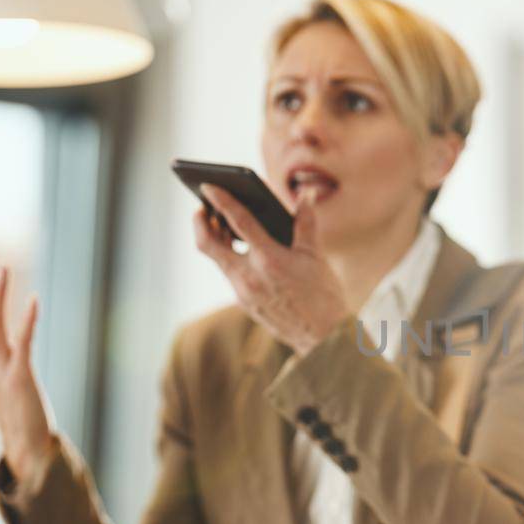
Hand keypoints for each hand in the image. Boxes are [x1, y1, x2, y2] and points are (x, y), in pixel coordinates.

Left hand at [193, 184, 348, 355]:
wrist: (323, 337)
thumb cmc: (323, 294)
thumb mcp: (316, 255)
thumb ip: (306, 222)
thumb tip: (307, 195)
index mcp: (269, 259)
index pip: (238, 221)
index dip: (221, 200)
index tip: (208, 185)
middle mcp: (249, 276)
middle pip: (208, 244)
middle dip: (200, 223)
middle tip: (201, 208)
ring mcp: (243, 292)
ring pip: (218, 260)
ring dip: (215, 240)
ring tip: (219, 225)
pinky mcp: (244, 304)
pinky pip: (230, 275)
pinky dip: (231, 259)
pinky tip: (240, 251)